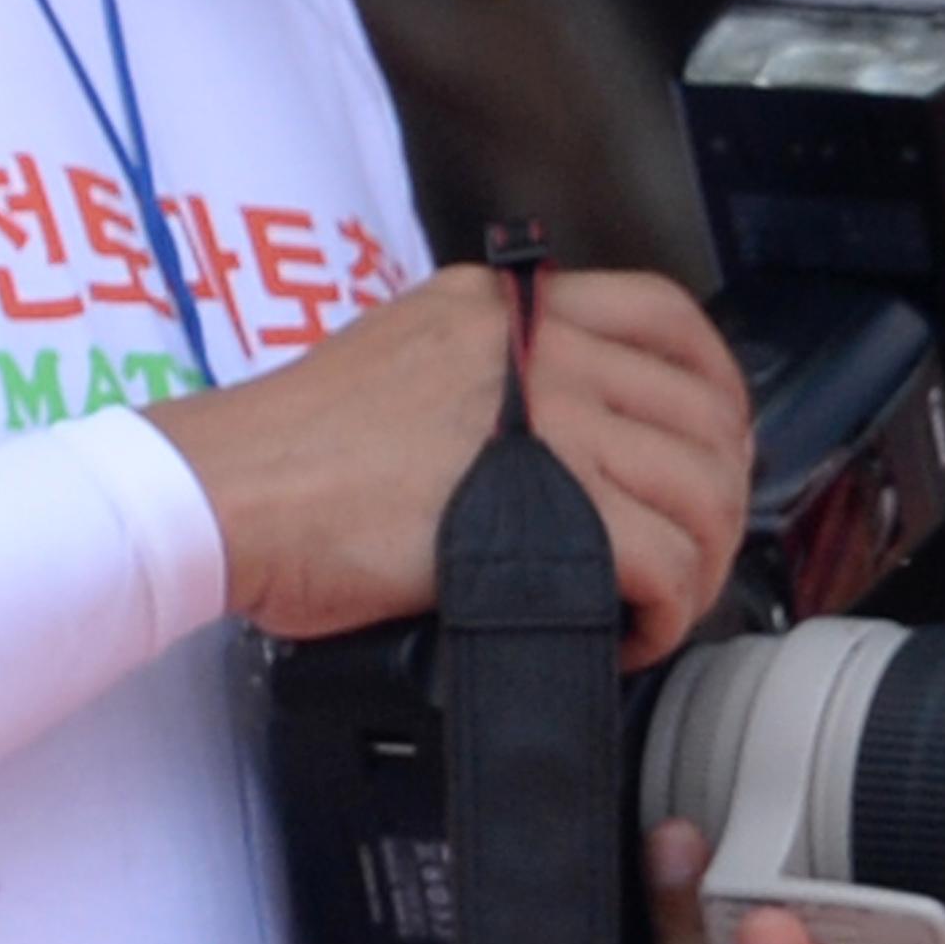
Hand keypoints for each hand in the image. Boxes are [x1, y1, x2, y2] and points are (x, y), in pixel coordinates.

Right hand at [147, 264, 749, 664]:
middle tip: (691, 553)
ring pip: (696, 489)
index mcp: (504, 309)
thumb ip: (486, 375)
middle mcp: (536, 346)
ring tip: (656, 604)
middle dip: (720, 497)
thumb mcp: (398, 361)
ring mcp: (543, 419)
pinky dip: (664, 611)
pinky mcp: (542, 506)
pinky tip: (626, 634)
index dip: (717, 386)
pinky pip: (660, 561)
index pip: (664, 314)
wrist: (225, 493)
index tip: (719, 444)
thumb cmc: (288, 454)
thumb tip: (563, 431)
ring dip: (698, 562)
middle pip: (700, 412)